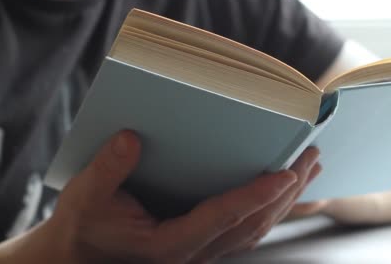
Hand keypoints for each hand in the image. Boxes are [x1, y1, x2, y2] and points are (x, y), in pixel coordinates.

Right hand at [41, 131, 320, 262]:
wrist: (79, 258)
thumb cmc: (85, 228)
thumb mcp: (85, 197)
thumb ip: (107, 170)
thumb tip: (130, 138)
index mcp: (169, 243)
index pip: (222, 217)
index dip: (256, 195)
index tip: (287, 173)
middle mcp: (193, 251)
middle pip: (251, 224)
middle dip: (286, 192)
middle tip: (311, 157)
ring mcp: (201, 251)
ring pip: (254, 230)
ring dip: (285, 202)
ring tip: (310, 170)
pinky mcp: (204, 244)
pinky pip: (246, 231)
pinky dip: (271, 210)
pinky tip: (286, 194)